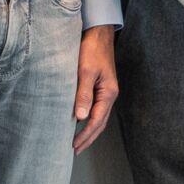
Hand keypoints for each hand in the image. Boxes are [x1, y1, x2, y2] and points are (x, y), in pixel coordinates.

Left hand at [71, 27, 119, 154]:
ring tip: (77, 142)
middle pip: (100, 123)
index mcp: (108, 93)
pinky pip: (95, 108)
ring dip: (88, 130)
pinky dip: (88, 118)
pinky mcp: (100, 86)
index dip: (85, 135)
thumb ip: (83, 94)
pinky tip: (79, 121)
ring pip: (98, 117)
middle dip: (88, 138)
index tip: (74, 146)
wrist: (98, 33)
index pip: (97, 121)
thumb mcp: (85, 71)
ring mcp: (106, 91)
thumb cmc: (92, 49)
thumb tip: (80, 117)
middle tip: (75, 150)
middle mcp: (109, 95)